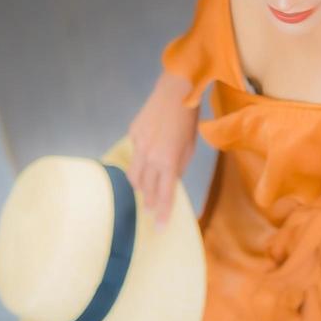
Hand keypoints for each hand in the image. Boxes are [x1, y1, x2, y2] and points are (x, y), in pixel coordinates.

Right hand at [127, 71, 199, 228]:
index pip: (164, 195)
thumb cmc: (188, 122)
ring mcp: (138, 145)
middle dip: (150, 201)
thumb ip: (178, 168)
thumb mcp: (189, 149)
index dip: (162, 213)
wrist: (175, 93)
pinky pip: (134, 153)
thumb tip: (169, 182)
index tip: (160, 227)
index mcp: (168, 162)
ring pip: (133, 175)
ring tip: (145, 189)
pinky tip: (146, 154)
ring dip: (141, 185)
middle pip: (145, 188)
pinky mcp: (131, 134)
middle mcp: (150, 157)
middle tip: (152, 209)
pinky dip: (140, 159)